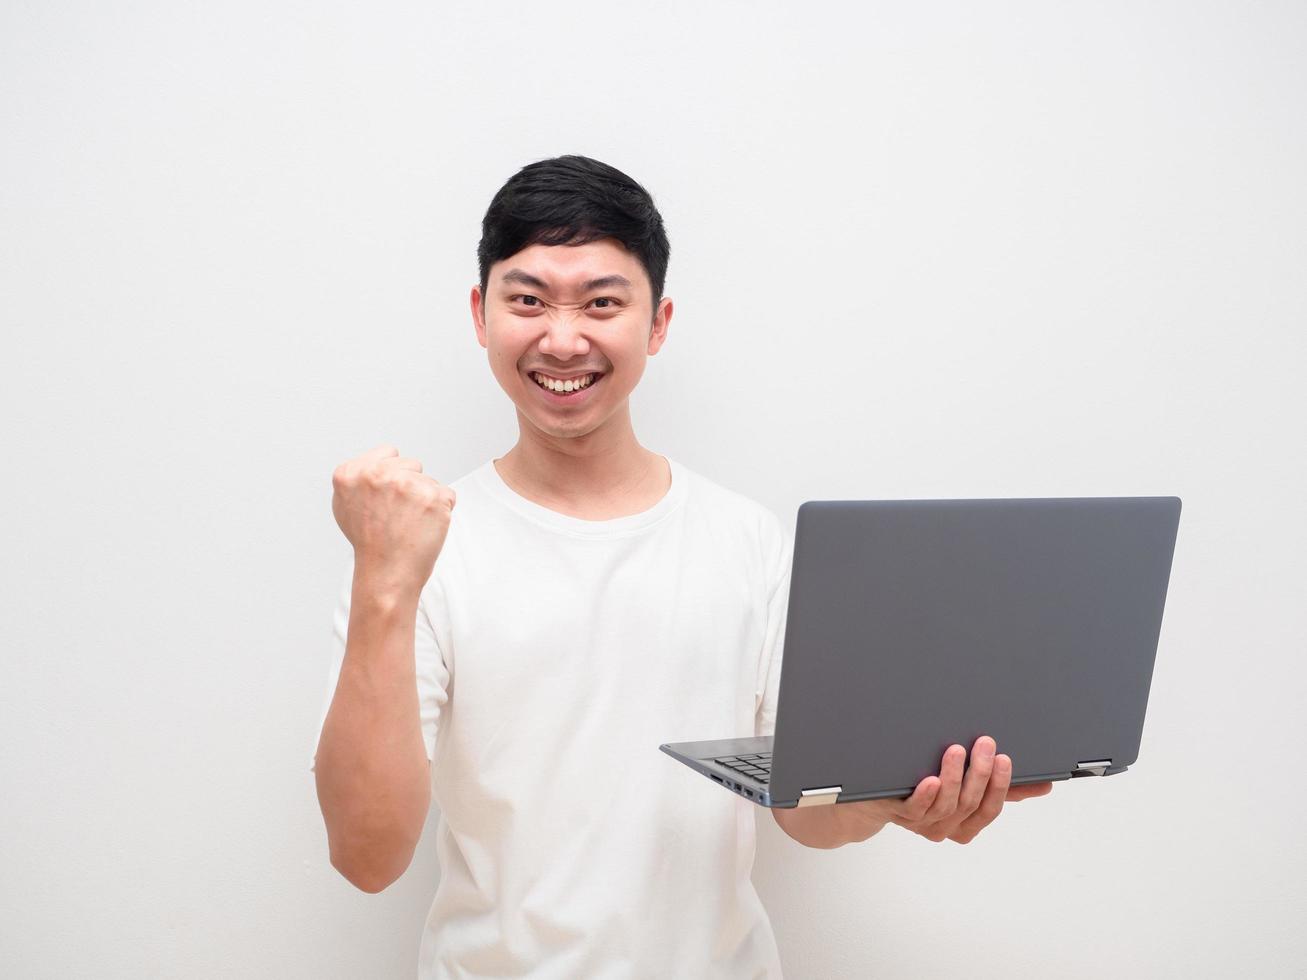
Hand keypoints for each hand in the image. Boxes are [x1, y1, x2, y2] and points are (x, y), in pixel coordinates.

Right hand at [331, 443, 456, 596]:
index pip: (389, 452)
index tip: (387, 498)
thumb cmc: (369, 544)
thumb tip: (379, 461)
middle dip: (410, 485)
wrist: (387, 574)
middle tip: (397, 515)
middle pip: (412, 464)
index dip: (393, 475)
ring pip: (430, 481)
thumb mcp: (345, 504)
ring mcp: (406, 484)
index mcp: (351, 472)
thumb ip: (359, 477)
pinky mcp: (432, 497)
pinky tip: (424, 526)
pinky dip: (442, 511)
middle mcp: (377, 474)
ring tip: (409, 523)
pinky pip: (447, 495)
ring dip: (426, 499)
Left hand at [838, 735, 1053, 844]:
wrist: (871, 803)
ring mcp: (922, 823)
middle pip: (970, 803)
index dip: (1000, 785)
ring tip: (958, 749)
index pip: (990, 809)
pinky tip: (931, 779)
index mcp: (965, 824)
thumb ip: (1001, 787)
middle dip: (980, 772)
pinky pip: (916, 808)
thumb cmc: (924, 791)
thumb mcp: (966, 787)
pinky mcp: (898, 814)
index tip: (1005, 759)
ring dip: (955, 776)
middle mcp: (945, 827)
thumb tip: (1042, 786)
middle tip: (985, 744)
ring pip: (946, 804)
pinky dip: (926, 794)